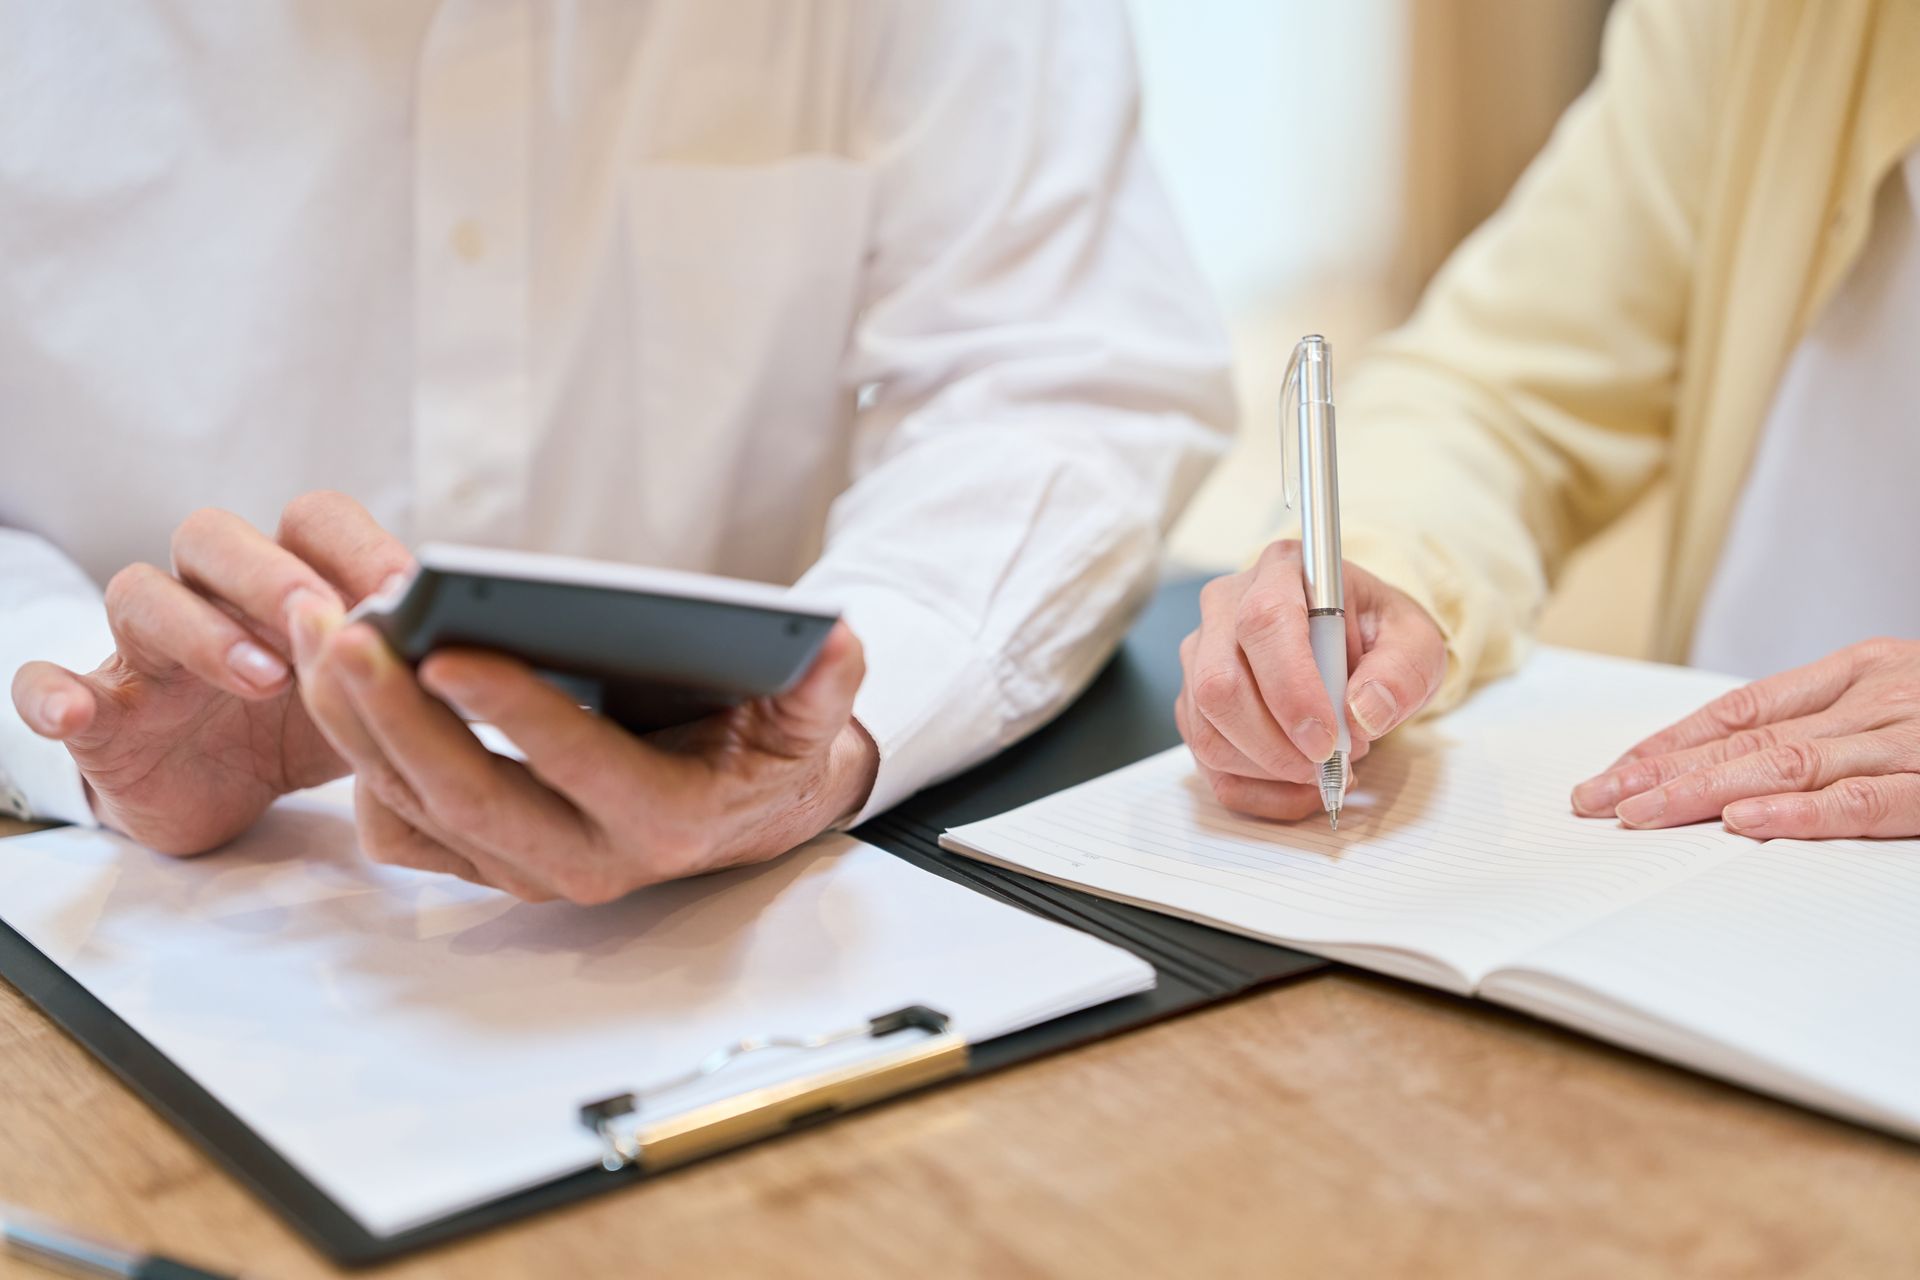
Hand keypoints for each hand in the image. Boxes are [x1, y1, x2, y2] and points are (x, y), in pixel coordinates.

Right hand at [8, 492, 411, 853]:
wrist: (225, 798)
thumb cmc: (306, 729)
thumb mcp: (372, 701)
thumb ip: (415, 672)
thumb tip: (508, 656)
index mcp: (287, 582)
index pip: (311, 521)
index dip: (356, 546)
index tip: (411, 594)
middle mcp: (211, 597)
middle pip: (217, 537)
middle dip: (272, 573)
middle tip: (324, 622)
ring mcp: (146, 652)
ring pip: (142, 594)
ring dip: (200, 629)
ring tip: (262, 679)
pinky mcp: (99, 712)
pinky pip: (45, 682)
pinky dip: (53, 691)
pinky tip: (81, 713)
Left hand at [290, 602, 878, 902]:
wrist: (743, 811)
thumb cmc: (765, 748)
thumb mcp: (811, 713)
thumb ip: (824, 681)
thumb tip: (832, 638)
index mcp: (668, 820)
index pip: (581, 769)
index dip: (515, 712)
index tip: (449, 650)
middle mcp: (590, 863)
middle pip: (468, 797)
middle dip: (393, 717)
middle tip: (342, 633)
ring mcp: (528, 869)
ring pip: (417, 809)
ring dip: (354, 728)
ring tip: (318, 634)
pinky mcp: (487, 861)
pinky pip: (401, 828)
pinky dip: (354, 763)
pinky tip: (333, 689)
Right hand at [1175, 539, 1446, 819]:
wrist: (1355, 644)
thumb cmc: (1376, 634)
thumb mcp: (1415, 641)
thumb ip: (1401, 671)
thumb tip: (1365, 712)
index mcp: (1281, 571)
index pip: (1264, 623)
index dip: (1291, 689)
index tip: (1327, 738)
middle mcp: (1226, 608)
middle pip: (1219, 685)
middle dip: (1275, 744)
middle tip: (1328, 764)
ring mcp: (1201, 657)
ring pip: (1208, 730)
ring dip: (1268, 769)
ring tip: (1323, 768)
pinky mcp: (1195, 703)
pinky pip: (1208, 761)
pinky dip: (1257, 790)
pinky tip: (1298, 785)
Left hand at [1572, 638, 1919, 838]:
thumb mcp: (1906, 692)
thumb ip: (1837, 719)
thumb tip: (1750, 759)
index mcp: (1858, 671)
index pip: (1742, 709)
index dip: (1673, 741)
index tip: (1615, 772)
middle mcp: (1872, 700)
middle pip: (1747, 739)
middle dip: (1662, 771)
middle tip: (1597, 798)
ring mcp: (1904, 741)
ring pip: (1786, 764)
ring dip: (1704, 790)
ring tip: (1641, 813)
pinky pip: (1861, 802)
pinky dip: (1798, 813)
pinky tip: (1742, 822)